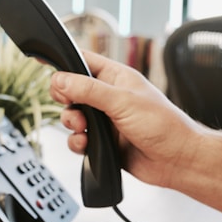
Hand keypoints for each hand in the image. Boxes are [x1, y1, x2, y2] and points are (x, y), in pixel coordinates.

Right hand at [50, 51, 205, 187]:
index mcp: (115, 77)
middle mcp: (108, 96)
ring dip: (71, 123)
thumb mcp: (123, 101)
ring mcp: (105, 119)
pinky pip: (78, 138)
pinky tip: (86, 143)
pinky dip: (77, 141)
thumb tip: (60, 80)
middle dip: (65, 99)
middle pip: (71, 90)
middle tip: (71, 104)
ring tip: (82, 128)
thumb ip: (89, 90)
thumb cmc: (164, 125)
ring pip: (72, 116)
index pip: (83, 61)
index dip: (64, 62)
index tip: (44, 63)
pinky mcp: (102, 141)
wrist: (177, 160)